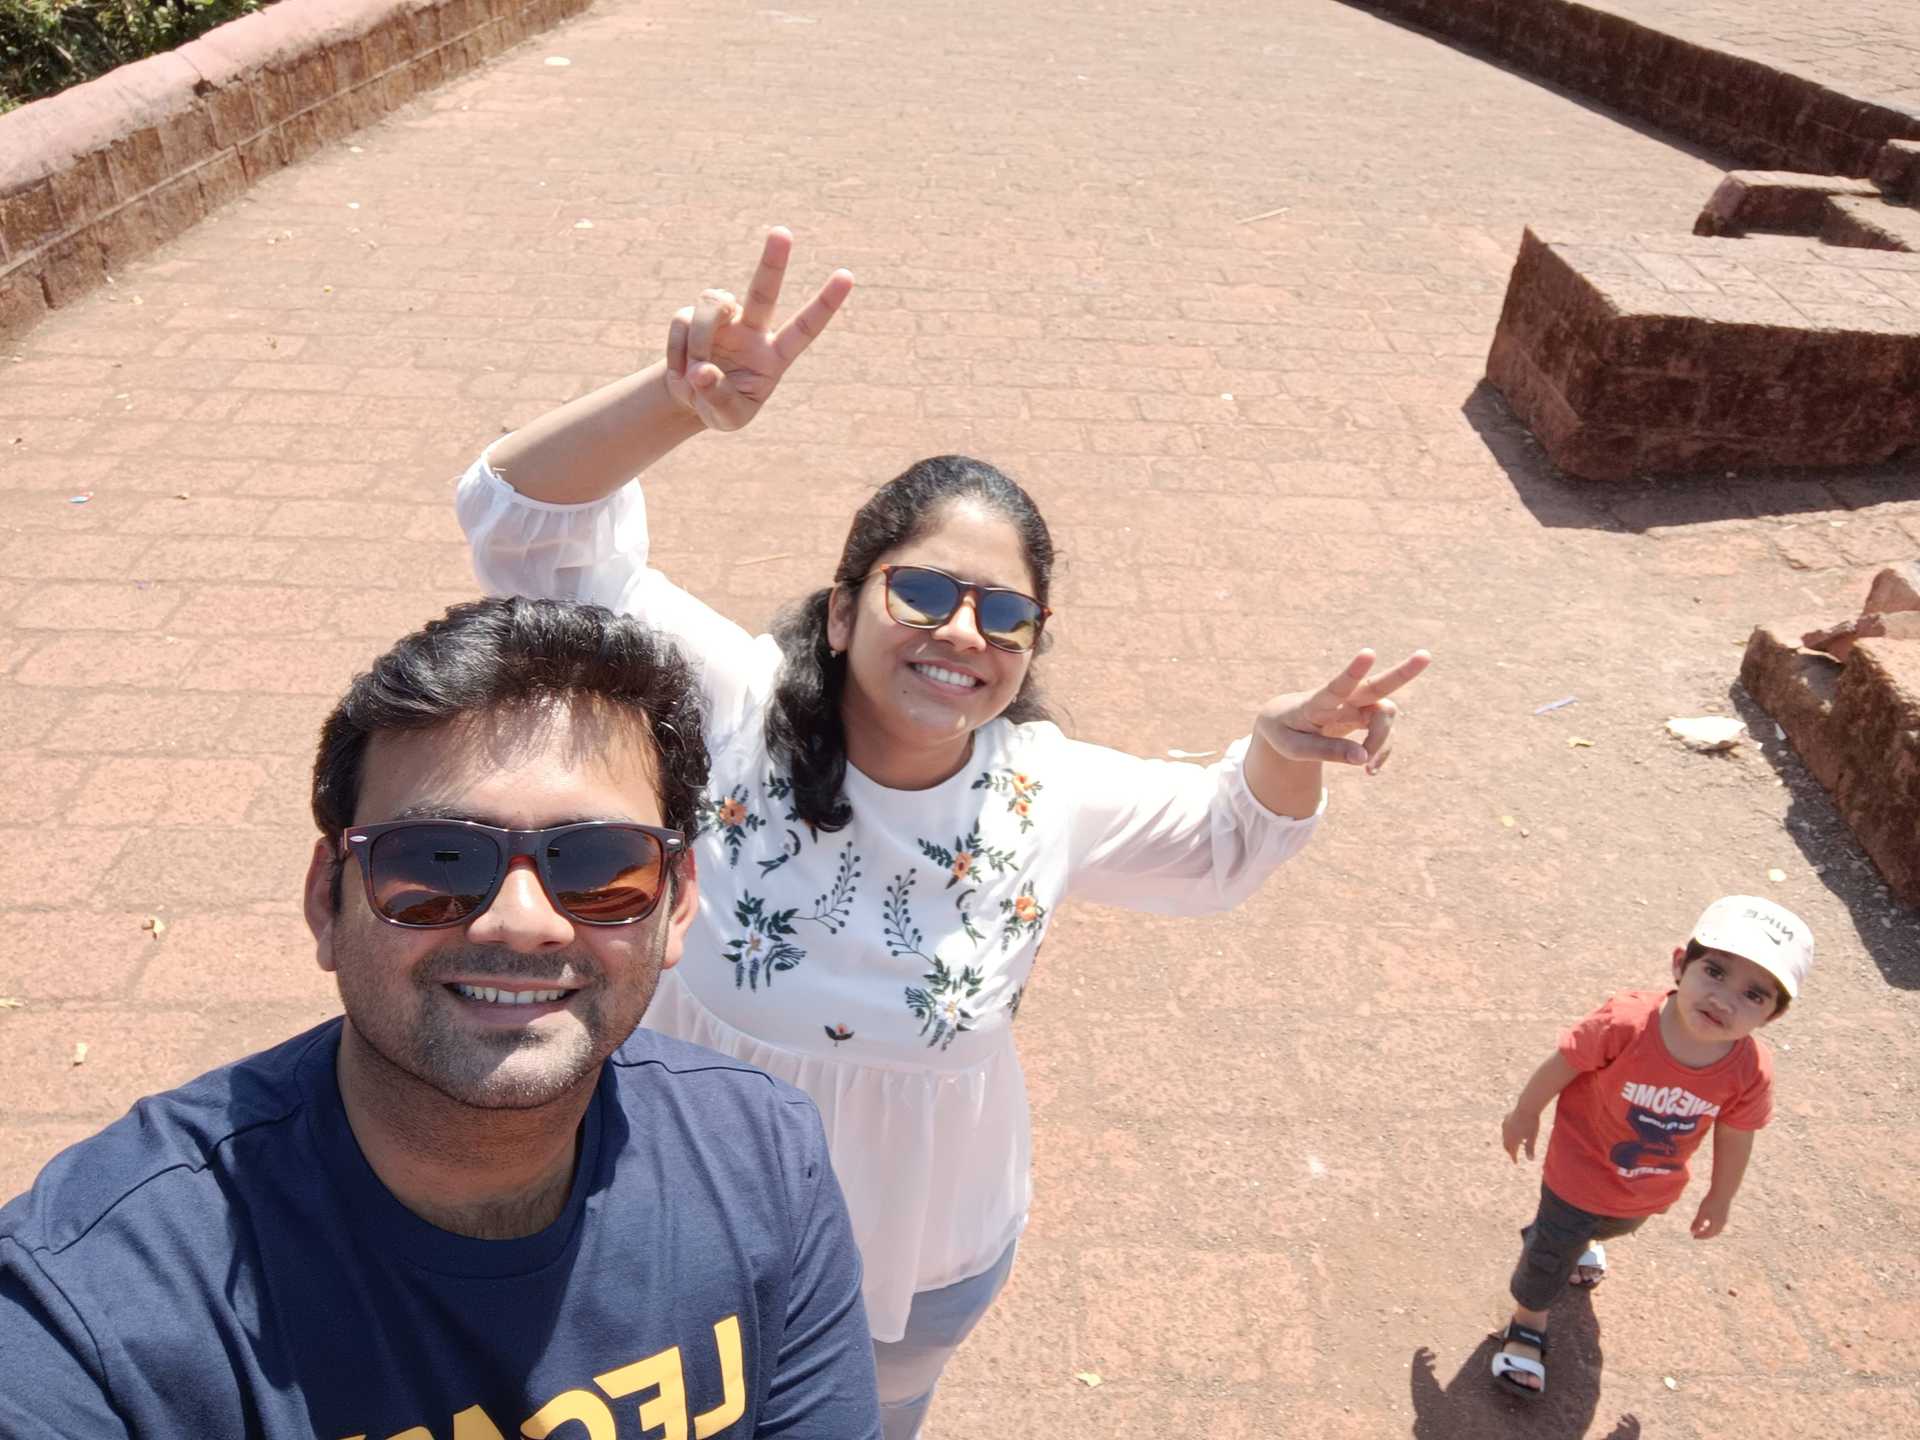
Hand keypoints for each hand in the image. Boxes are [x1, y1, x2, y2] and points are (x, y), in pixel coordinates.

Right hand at [664, 227, 854, 430]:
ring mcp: (723, 319)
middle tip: (783, 232)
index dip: (825, 303)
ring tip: (693, 375)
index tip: (847, 275)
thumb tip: (702, 371)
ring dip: (699, 340)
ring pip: (713, 305)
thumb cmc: (721, 407)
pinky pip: (682, 322)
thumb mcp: (727, 418)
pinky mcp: (691, 315)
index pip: (805, 327)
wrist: (690, 398)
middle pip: (763, 290)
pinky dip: (677, 351)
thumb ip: (719, 398)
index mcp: (774, 355)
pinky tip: (680, 372)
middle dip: (772, 261)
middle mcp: (753, 329)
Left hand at [1254, 649, 1431, 773]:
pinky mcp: (1365, 714)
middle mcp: (1342, 698)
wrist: (1282, 721)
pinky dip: (1382, 751)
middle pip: (1376, 685)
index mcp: (1316, 701)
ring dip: (1383, 742)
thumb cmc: (1285, 732)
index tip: (1368, 653)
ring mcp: (1356, 704)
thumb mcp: (1294, 748)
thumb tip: (1363, 759)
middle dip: (1402, 673)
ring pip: (1385, 714)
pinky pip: (1384, 731)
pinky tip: (1370, 769)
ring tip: (1369, 770)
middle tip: (1425, 655)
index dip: (1353, 671)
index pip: (1337, 685)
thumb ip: (1326, 752)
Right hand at [1502, 1108, 1539, 1162]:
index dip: (1514, 1157)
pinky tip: (1512, 1131)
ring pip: (1505, 1136)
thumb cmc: (1531, 1123)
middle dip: (1509, 1150)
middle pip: (1506, 1145)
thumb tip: (1530, 1160)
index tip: (1515, 1162)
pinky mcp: (1506, 1118)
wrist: (1527, 1107)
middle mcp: (1506, 1133)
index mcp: (1512, 1139)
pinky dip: (1508, 1133)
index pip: (1512, 1151)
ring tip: (1513, 1143)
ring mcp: (1505, 1126)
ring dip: (1508, 1141)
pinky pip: (1505, 1128)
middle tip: (1512, 1154)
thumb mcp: (1532, 1137)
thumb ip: (1530, 1149)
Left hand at [1691, 1193, 1731, 1238]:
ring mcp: (1725, 1218)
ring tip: (1701, 1229)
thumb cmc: (1711, 1201)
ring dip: (1709, 1230)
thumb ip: (1697, 1222)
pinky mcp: (1725, 1213)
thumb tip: (1692, 1231)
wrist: (1723, 1192)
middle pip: (1713, 1233)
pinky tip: (1707, 1220)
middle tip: (1696, 1235)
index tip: (1693, 1236)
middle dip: (1705, 1235)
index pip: (1708, 1234)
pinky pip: (1718, 1223)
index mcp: (1717, 1224)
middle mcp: (1722, 1223)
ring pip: (1717, 1229)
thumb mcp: (1702, 1212)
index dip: (1700, 1236)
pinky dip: (1712, 1225)